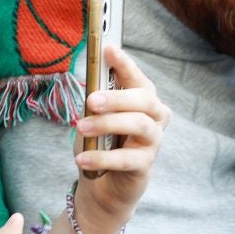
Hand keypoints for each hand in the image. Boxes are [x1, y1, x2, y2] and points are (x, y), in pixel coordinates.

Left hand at [71, 46, 171, 227]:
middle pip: (145, 100)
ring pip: (139, 124)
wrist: (103, 185)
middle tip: (91, 100)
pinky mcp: (144, 166)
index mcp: (142, 100)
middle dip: (118, 97)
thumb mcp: (95, 117)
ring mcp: (152, 142)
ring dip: (107, 124)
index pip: (138, 78)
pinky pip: (127, 159)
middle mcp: (154, 118)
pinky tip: (82, 158)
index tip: (108, 49)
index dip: (125, 64)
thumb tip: (90, 76)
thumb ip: (97, 98)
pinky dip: (102, 158)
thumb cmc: (101, 143)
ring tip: (80, 128)